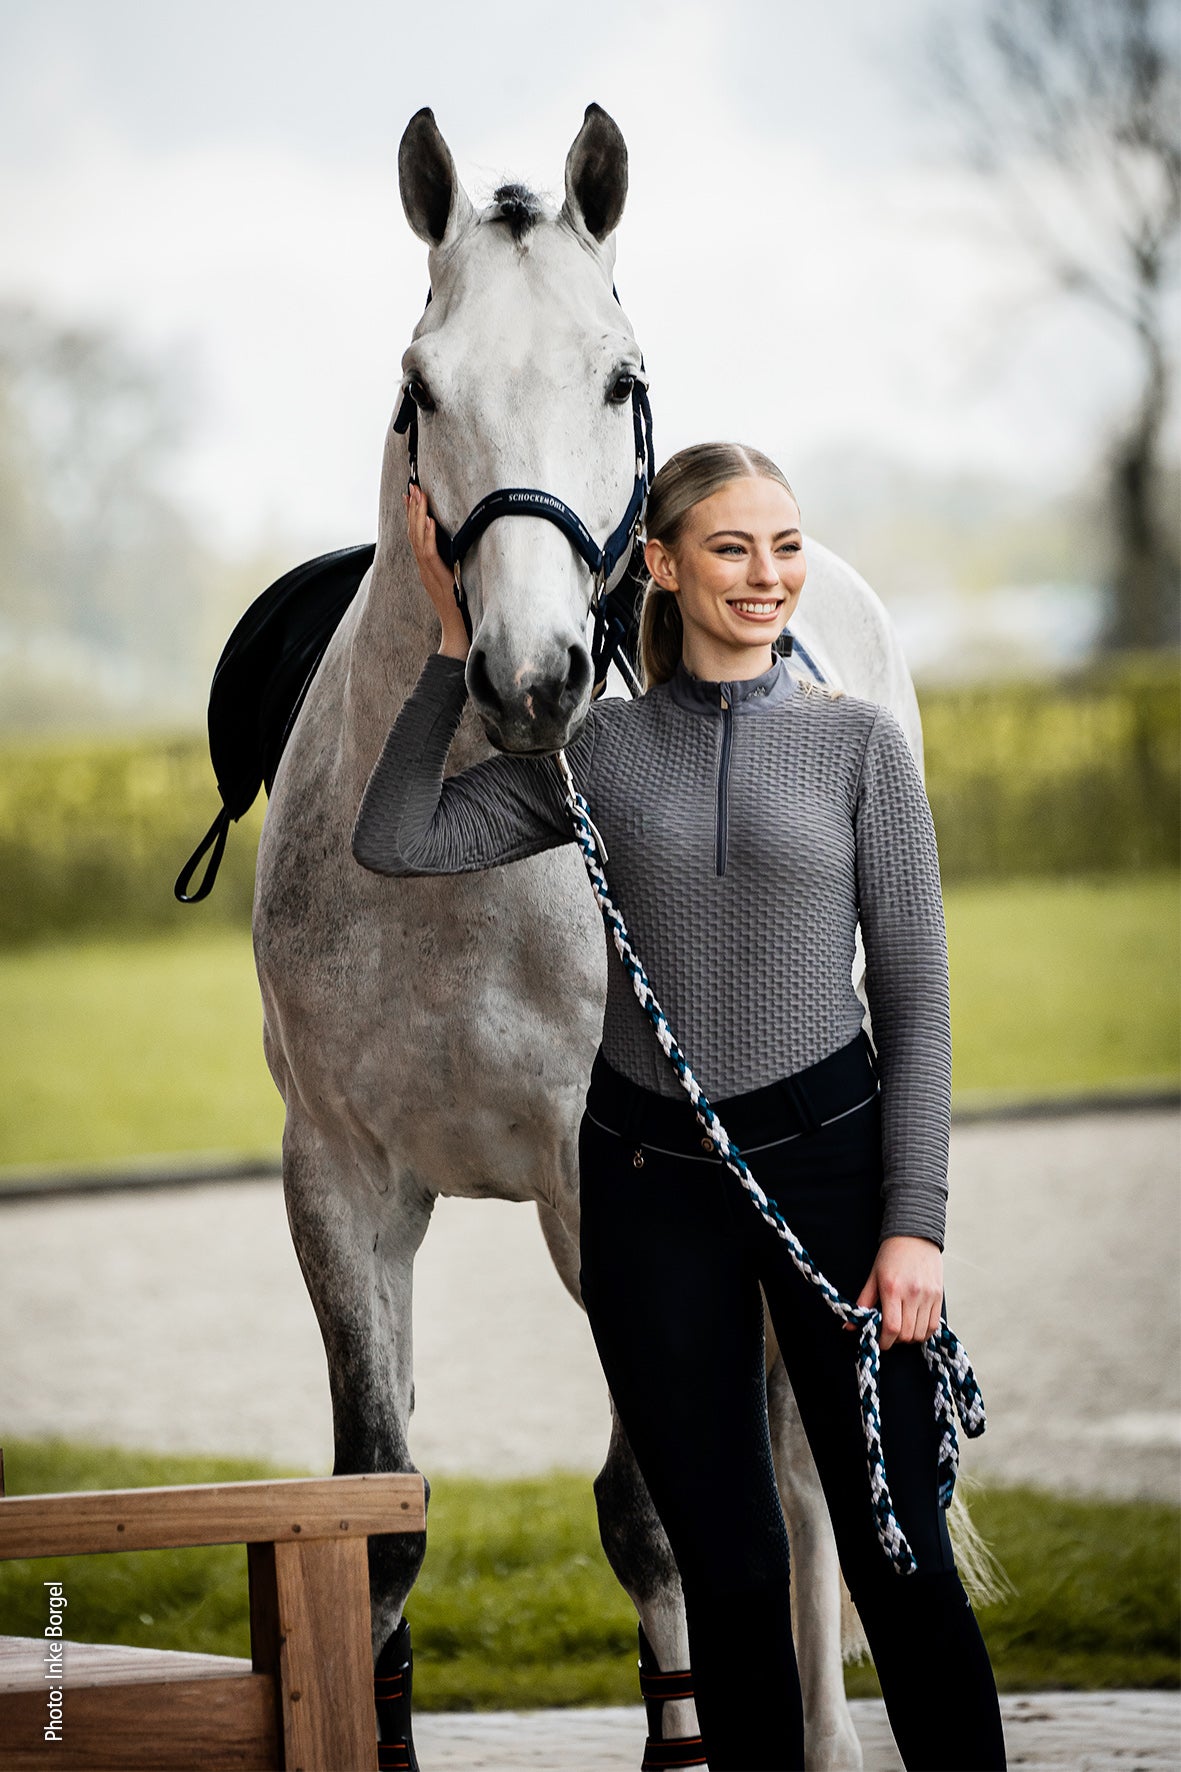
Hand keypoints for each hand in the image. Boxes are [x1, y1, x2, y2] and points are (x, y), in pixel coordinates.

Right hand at [405, 483, 468, 658]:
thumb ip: (451, 565)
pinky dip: (429, 537)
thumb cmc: (458, 608)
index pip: (416, 535)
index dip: (412, 515)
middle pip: (413, 533)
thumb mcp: (454, 581)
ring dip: (418, 517)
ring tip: (418, 496)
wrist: (457, 632)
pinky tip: (430, 522)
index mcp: (427, 567)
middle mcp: (424, 568)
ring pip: (418, 540)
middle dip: (412, 509)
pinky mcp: (438, 579)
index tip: (410, 495)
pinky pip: (430, 555)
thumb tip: (456, 548)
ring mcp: (429, 573)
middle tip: (411, 486)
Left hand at [842, 1235, 942, 1349]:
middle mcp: (912, 1294)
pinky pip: (934, 1325)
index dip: (885, 1341)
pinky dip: (924, 1331)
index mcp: (892, 1289)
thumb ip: (863, 1303)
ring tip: (903, 1329)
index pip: (891, 1327)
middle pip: (907, 1334)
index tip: (880, 1342)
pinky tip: (915, 1325)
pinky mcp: (939, 1296)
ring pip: (922, 1333)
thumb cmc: (891, 1255)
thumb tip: (848, 1326)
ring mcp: (928, 1296)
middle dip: (896, 1340)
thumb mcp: (873, 1277)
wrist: (915, 1236)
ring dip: (911, 1338)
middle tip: (889, 1334)